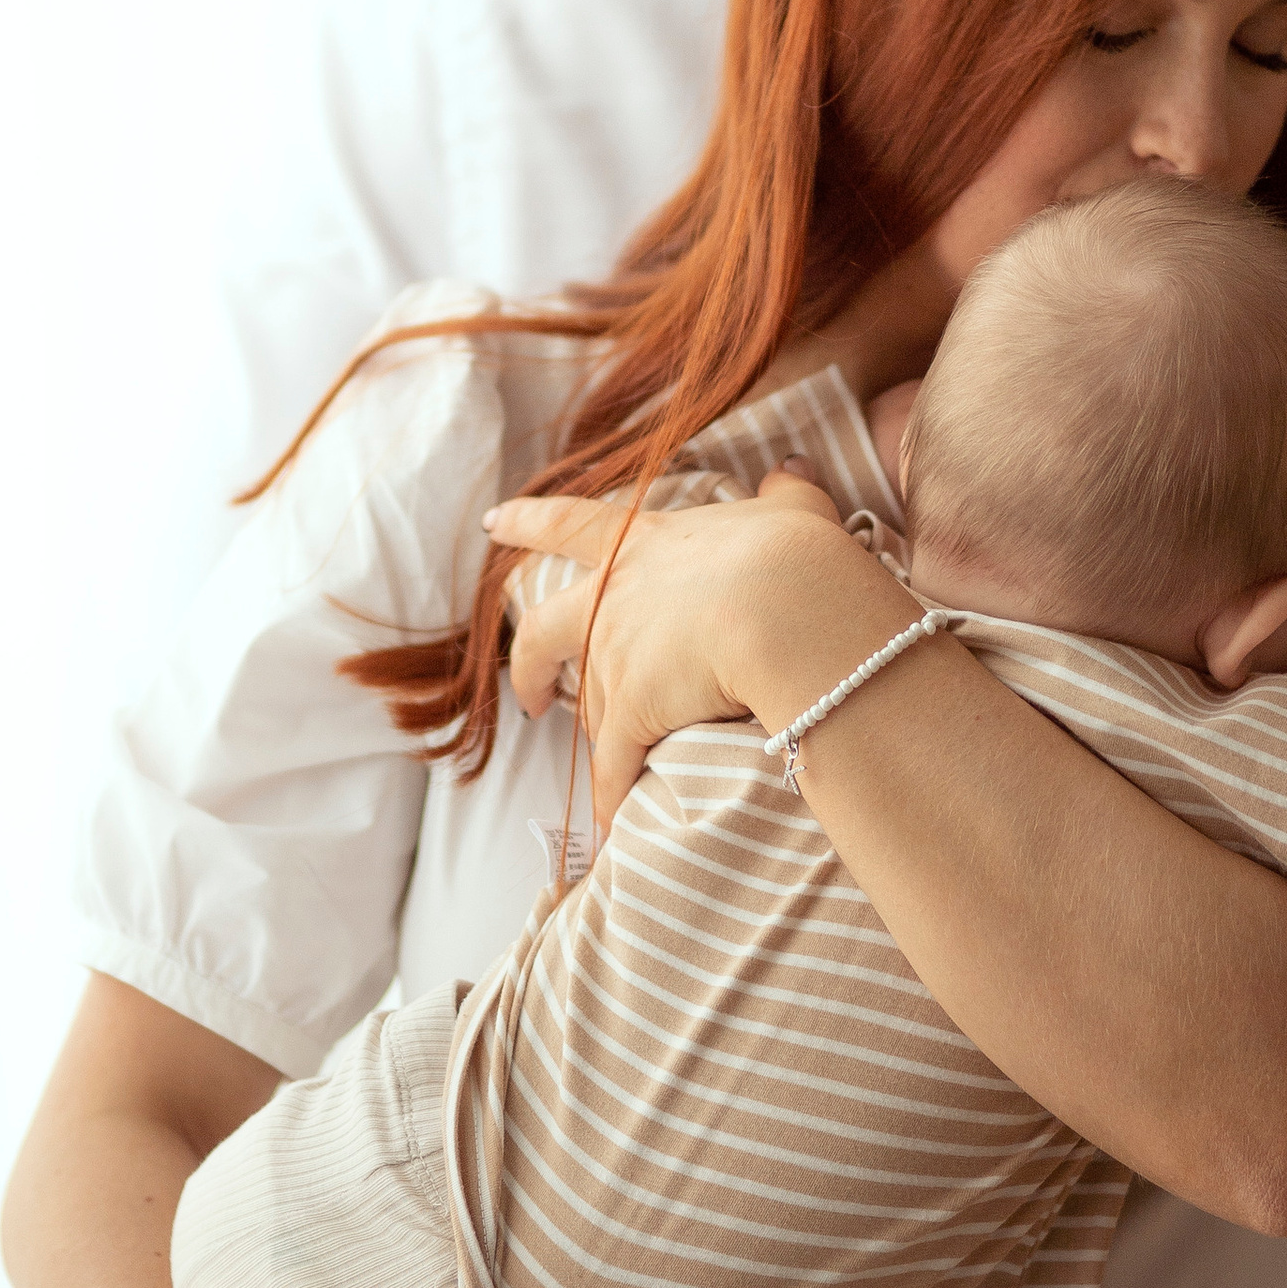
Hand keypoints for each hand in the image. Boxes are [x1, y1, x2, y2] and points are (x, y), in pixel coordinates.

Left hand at [488, 469, 877, 830]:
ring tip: (629, 769)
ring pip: (596, 709)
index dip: (529, 521)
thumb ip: (783, 491)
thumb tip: (790, 464)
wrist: (788, 612)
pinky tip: (610, 823)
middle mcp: (614, 598)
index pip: (571, 524)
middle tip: (528, 697)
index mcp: (644, 543)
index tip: (494, 522)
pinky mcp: (631, 712)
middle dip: (529, 666)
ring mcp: (616, 657)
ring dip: (611, 739)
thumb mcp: (791, 512)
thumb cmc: (792, 556)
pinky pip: (614, 767)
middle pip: (544, 631)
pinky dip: (612, 796)